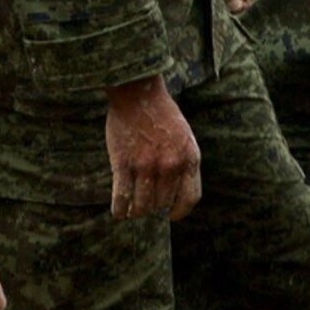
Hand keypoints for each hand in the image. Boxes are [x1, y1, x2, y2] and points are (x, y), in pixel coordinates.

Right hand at [106, 76, 201, 219]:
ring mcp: (147, 165)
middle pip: (163, 202)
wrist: (139, 95)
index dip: (180, 211)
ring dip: (137, 211)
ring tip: (133, 210)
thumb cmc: (162, 115)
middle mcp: (171, 165)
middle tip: (147, 204)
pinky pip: (121, 197)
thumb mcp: (185, 138)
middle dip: (155, 206)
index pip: (190, 198)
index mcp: (190, 158)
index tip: (172, 214)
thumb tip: (177, 191)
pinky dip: (120, 209)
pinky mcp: (123, 163)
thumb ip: (183, 162)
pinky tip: (119, 212)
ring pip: (143, 205)